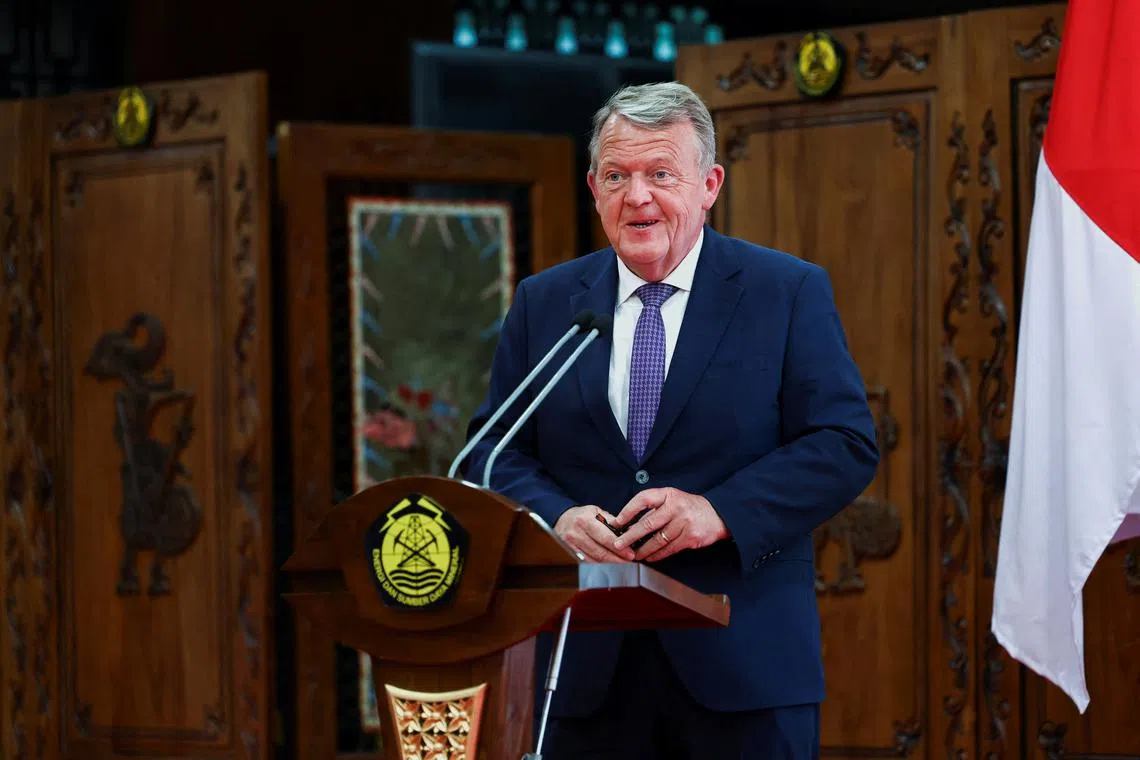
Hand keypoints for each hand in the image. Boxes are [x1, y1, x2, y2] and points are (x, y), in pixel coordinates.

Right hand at [553, 505, 635, 562]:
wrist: (561, 520)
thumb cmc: (582, 515)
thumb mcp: (596, 511)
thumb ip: (611, 521)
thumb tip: (628, 532)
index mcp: (584, 520)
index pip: (605, 537)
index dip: (619, 548)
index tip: (630, 554)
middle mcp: (576, 534)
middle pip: (600, 552)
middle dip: (617, 559)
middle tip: (630, 562)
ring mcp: (572, 546)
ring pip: (595, 560)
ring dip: (611, 564)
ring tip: (624, 564)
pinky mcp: (571, 554)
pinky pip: (589, 563)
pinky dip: (601, 565)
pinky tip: (611, 565)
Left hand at [612, 488, 728, 561]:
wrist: (718, 515)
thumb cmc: (689, 507)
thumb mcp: (672, 499)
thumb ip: (654, 509)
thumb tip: (630, 523)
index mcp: (668, 494)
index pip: (643, 499)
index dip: (628, 510)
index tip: (617, 521)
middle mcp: (676, 507)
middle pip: (648, 523)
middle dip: (630, 536)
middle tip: (618, 544)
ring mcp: (684, 523)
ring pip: (657, 540)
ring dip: (642, 549)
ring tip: (632, 555)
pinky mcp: (690, 538)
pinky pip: (669, 549)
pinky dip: (657, 555)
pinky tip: (649, 557)